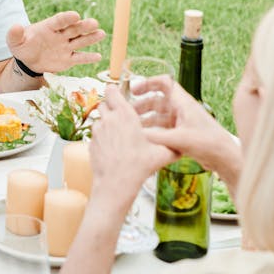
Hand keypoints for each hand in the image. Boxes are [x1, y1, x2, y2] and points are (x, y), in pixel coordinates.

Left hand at [7, 11, 104, 73]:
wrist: (28, 60)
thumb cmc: (23, 46)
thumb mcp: (14, 41)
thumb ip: (14, 34)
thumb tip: (15, 26)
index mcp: (48, 27)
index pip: (59, 20)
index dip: (67, 18)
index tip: (75, 15)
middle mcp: (60, 35)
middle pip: (74, 29)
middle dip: (84, 26)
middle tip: (94, 23)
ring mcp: (66, 46)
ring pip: (80, 41)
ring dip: (91, 38)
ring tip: (101, 34)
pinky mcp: (69, 59)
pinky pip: (80, 58)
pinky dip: (88, 58)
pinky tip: (98, 57)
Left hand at [90, 86, 178, 208]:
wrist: (116, 183)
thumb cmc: (138, 166)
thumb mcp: (162, 155)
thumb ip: (173, 147)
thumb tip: (182, 147)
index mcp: (124, 115)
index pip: (113, 91)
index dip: (115, 90)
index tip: (119, 92)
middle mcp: (108, 119)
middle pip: (104, 103)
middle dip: (111, 106)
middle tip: (122, 115)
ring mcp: (97, 130)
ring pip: (99, 118)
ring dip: (107, 121)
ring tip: (119, 133)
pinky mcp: (91, 142)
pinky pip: (96, 133)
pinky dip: (102, 136)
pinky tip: (113, 146)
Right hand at [133, 75, 239, 176]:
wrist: (225, 158)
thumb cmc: (209, 143)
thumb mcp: (181, 139)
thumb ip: (157, 137)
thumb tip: (136, 135)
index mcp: (182, 103)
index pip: (164, 82)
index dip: (148, 82)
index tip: (134, 90)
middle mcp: (181, 109)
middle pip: (157, 100)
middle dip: (141, 104)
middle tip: (128, 112)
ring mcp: (181, 121)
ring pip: (158, 115)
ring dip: (145, 118)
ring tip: (133, 126)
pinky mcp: (181, 134)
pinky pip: (162, 128)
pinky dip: (152, 130)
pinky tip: (144, 138)